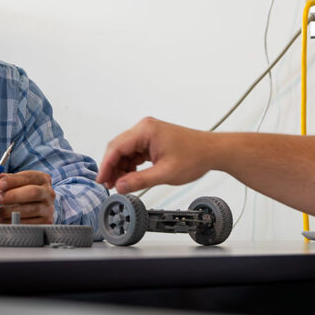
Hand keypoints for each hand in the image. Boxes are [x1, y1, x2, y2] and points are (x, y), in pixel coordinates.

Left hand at [0, 171, 55, 223]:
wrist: (39, 208)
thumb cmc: (24, 192)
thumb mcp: (18, 182)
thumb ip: (8, 179)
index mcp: (42, 179)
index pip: (29, 177)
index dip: (13, 181)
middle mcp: (48, 193)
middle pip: (33, 192)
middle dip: (13, 196)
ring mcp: (49, 209)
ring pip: (30, 210)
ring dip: (10, 211)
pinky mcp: (46, 222)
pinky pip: (29, 224)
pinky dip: (13, 222)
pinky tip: (3, 219)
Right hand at [97, 117, 215, 192]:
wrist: (212, 152)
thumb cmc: (195, 156)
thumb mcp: (165, 173)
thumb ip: (139, 181)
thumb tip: (120, 187)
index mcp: (146, 131)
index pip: (116, 147)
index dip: (106, 166)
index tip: (101, 180)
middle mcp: (145, 128)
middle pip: (118, 148)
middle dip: (112, 168)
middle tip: (109, 185)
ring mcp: (148, 133)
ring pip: (125, 151)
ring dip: (121, 168)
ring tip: (120, 185)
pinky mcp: (152, 140)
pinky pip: (134, 152)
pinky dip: (130, 165)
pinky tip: (130, 177)